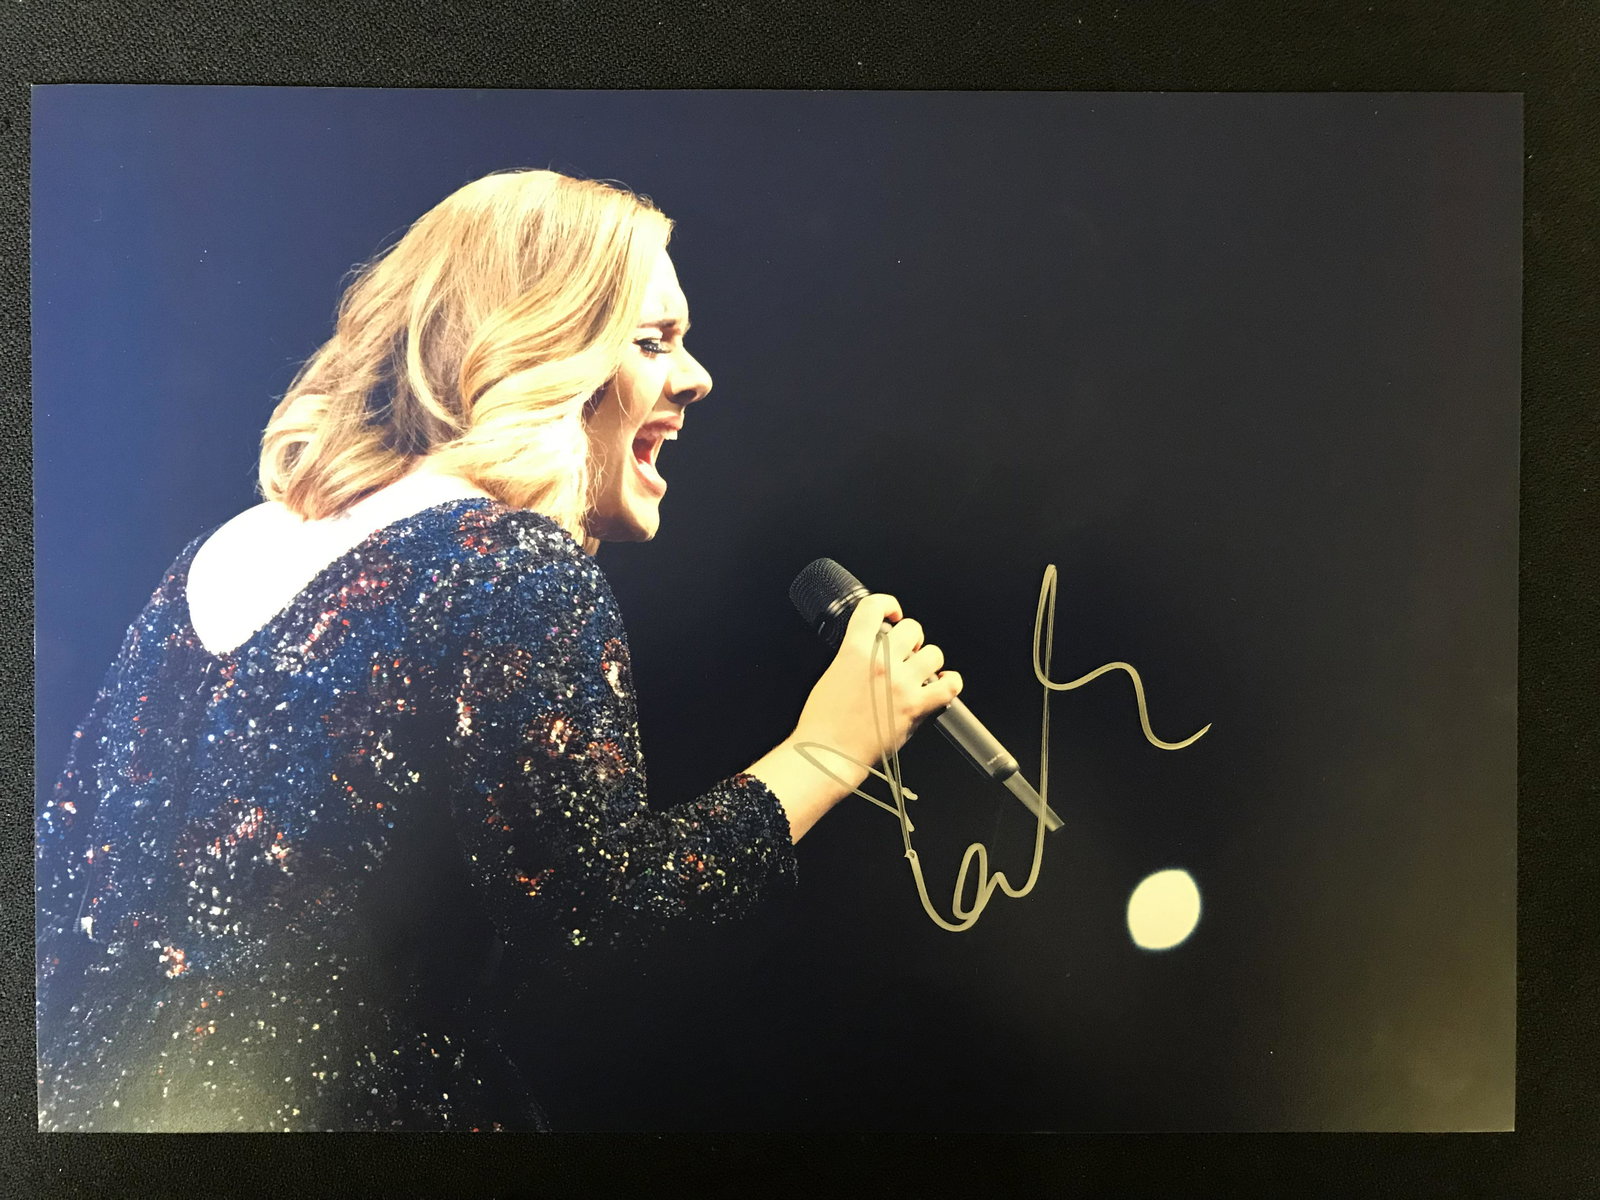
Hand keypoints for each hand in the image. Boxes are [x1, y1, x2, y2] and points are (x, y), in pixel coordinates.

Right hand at [789, 594, 963, 789]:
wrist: (828, 754)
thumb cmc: (823, 723)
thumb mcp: (831, 675)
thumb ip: (854, 657)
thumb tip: (873, 652)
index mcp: (854, 650)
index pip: (874, 607)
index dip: (888, 605)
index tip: (893, 615)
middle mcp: (880, 663)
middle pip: (912, 628)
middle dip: (911, 639)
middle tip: (906, 653)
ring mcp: (901, 684)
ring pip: (934, 654)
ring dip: (929, 661)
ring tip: (920, 673)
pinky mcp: (916, 707)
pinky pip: (950, 685)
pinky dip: (951, 682)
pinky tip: (943, 684)